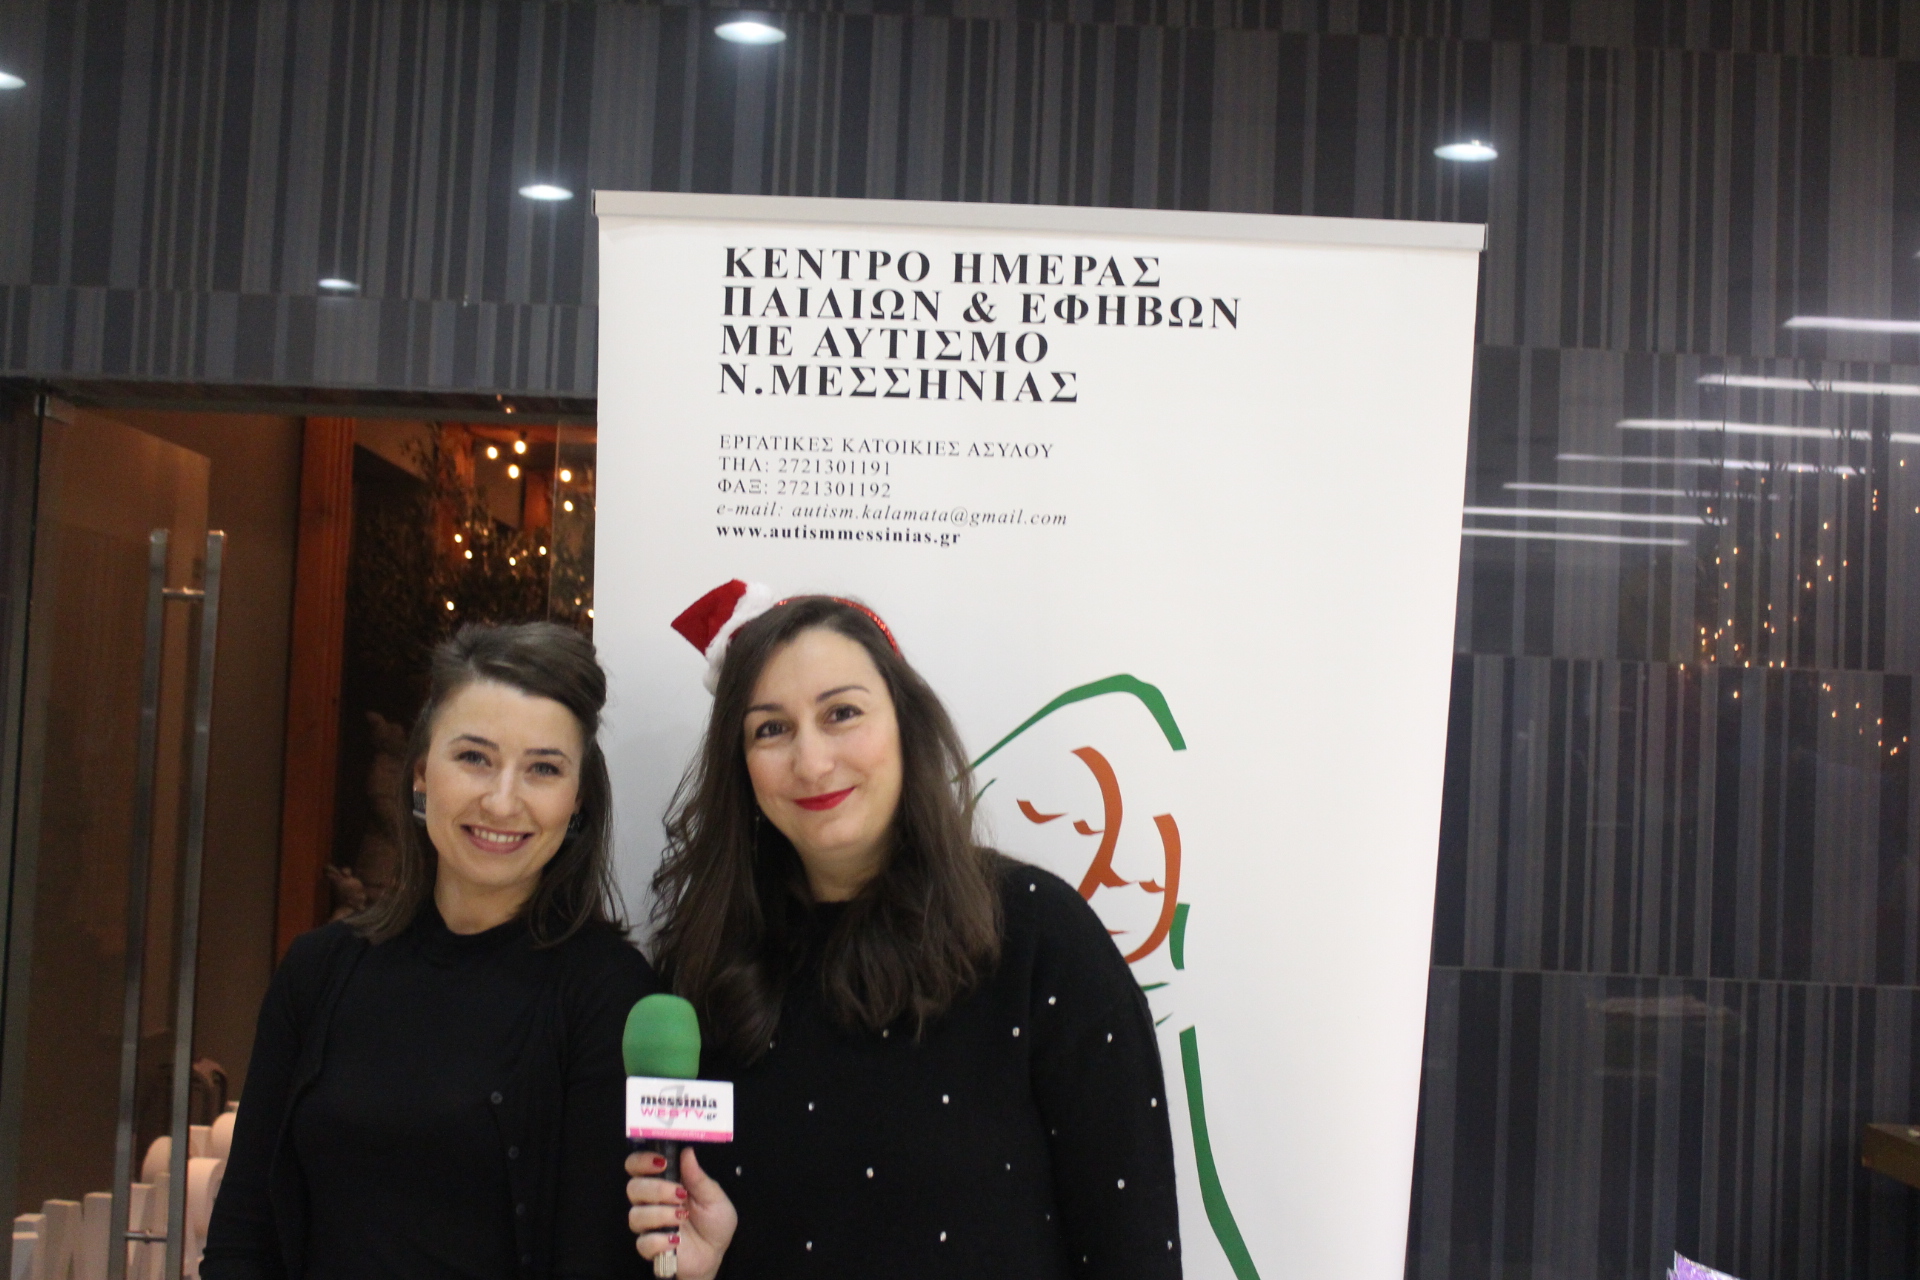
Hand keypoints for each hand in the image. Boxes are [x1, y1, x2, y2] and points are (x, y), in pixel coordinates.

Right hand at [627, 1148, 735, 1279]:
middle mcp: (651, 1201)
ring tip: (682, 1216)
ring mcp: (649, 1225)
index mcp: (664, 1182)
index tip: (661, 1162)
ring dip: (661, 1214)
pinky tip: (676, 1239)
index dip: (642, 1161)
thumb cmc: (714, 1221)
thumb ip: (698, 1177)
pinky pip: (644, 1242)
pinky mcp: (650, 1247)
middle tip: (680, 1194)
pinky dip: (661, 1240)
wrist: (716, 1252)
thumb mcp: (714, 1196)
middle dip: (656, 1189)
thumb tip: (687, 1151)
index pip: (637, 1166)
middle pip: (633, 1188)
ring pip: (636, 1215)